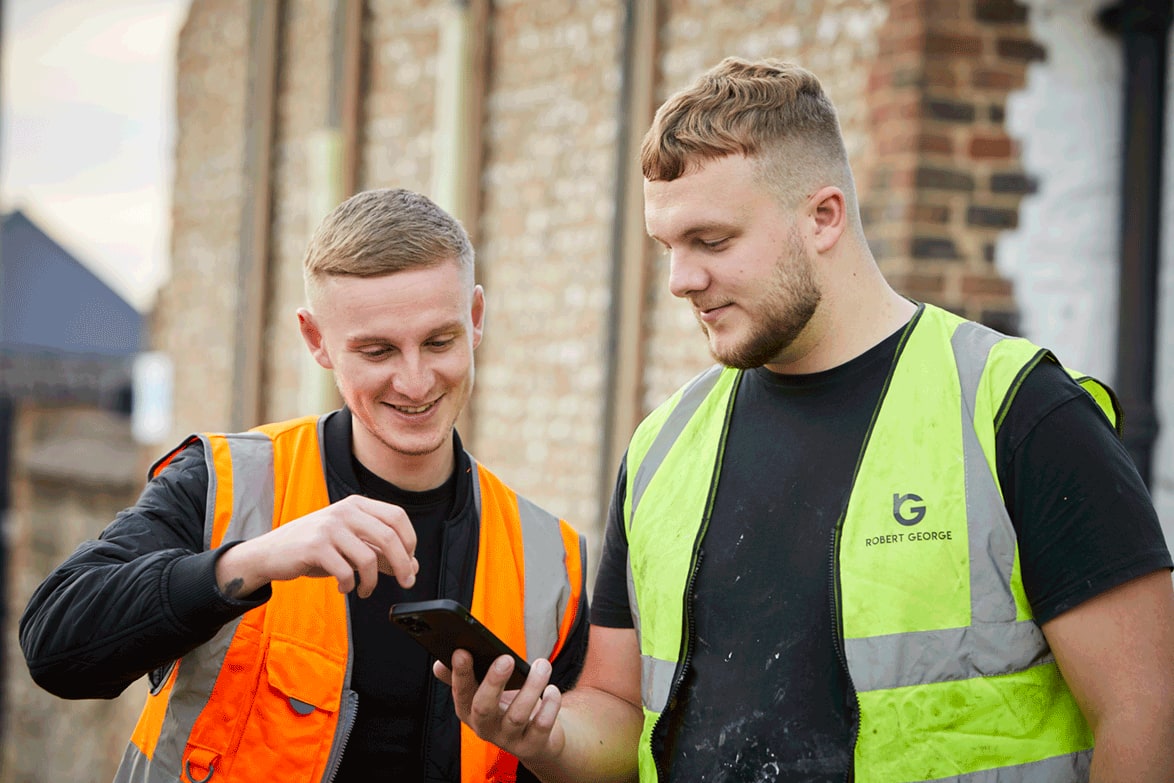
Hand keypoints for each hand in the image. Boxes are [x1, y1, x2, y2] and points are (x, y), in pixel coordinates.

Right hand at [215, 494, 418, 597]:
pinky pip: (346, 571)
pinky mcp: (315, 546)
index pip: (397, 517)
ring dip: (372, 582)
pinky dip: (350, 585)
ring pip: (368, 558)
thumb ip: (380, 553)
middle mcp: (345, 510)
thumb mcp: (350, 545)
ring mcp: (329, 527)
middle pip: (389, 537)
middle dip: (403, 565)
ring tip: (364, 590)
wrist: (271, 553)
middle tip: (406, 582)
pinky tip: (343, 587)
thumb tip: (413, 567)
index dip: (410, 541)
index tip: (410, 562)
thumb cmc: (316, 548)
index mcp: (357, 504)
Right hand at [435, 650, 565, 764]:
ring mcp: (509, 739)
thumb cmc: (506, 708)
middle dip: (493, 682)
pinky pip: (541, 726)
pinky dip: (549, 706)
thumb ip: (463, 678)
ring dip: (531, 687)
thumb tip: (439, 664)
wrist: (536, 740)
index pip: (461, 693)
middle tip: (505, 658)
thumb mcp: (483, 694)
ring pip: (517, 716)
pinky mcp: (533, 745)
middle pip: (484, 708)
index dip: (460, 674)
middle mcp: (486, 728)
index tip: (462, 651)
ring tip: (542, 665)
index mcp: (470, 711)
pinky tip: (552, 690)